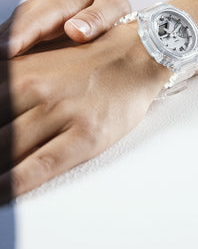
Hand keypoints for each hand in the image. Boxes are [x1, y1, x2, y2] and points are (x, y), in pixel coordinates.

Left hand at [0, 23, 169, 199]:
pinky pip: (39, 166)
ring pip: (7, 149)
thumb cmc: (88, 60)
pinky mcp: (84, 135)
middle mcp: (36, 91)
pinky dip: (13, 184)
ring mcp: (61, 113)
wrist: (134, 56)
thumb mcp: (39, 60)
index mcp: (20, 72)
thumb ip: (8, 81)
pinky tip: (0, 193)